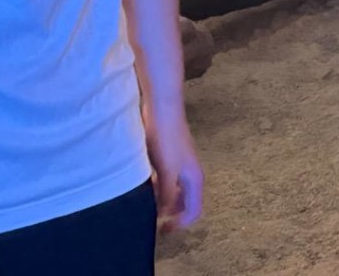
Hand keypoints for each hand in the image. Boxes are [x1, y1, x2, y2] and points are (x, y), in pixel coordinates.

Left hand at [141, 99, 203, 235]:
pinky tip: (144, 182)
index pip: (194, 211)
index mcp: (194, 179)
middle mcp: (191, 173)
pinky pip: (166, 177)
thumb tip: (163, 213)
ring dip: (162, 198)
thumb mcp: (167, 171)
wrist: (162, 108)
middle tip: (152, 217)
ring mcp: (181, 163)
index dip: (180, 224)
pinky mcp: (170, 154)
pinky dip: (158, 184)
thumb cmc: (166, 140)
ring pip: (174, 189)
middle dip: (170, 212)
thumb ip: (166, 195)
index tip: (163, 230)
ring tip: (145, 200)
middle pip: (184, 202)